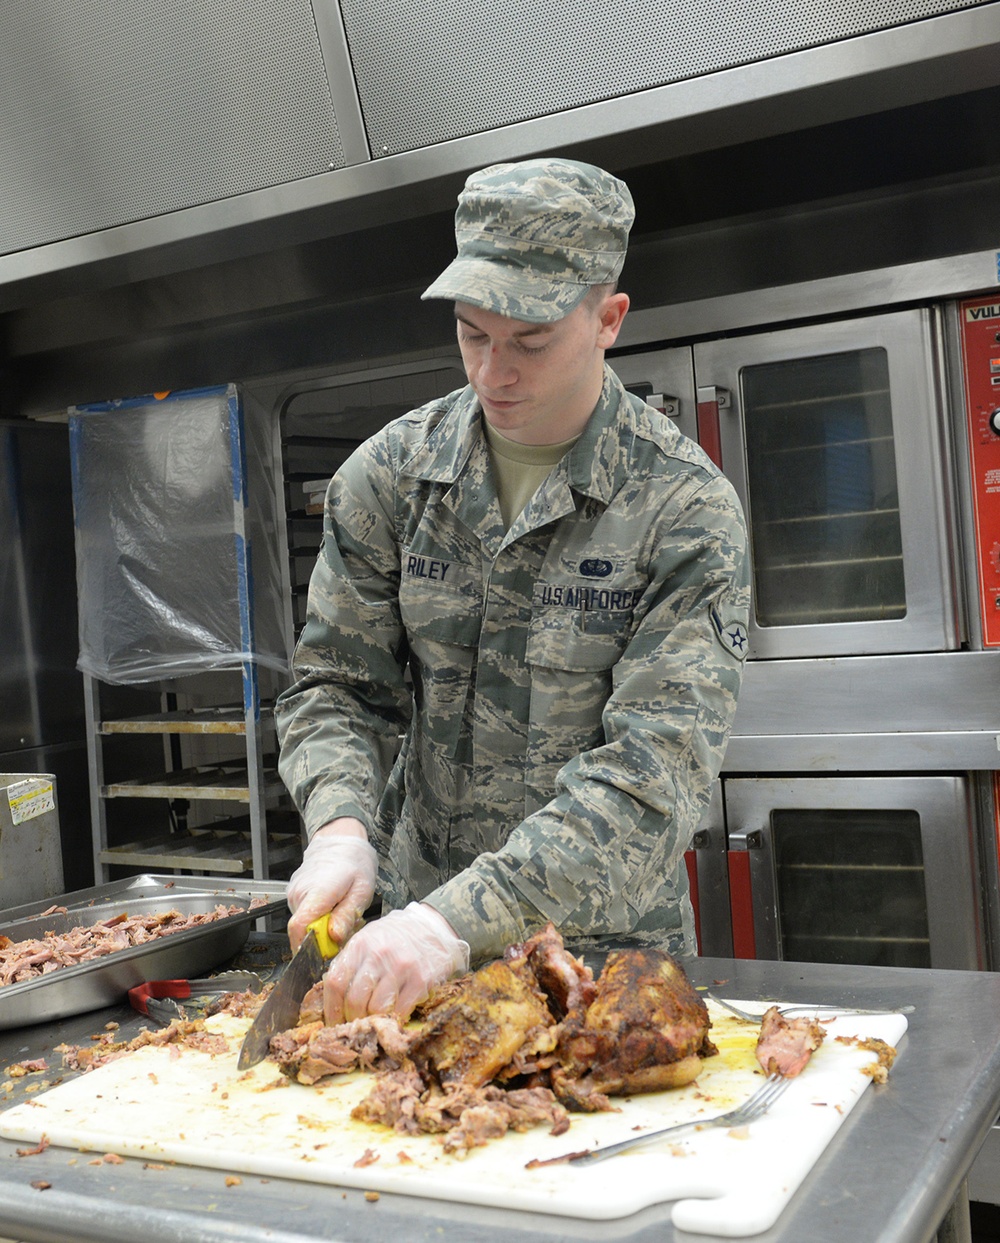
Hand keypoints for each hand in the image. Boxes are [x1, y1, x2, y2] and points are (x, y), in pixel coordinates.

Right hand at [286, 824, 377, 951]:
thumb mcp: (361, 891)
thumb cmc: (354, 863)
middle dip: (322, 939)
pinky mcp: (294, 894)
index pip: (299, 927)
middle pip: (302, 930)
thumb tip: (333, 938)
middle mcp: (300, 893)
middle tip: (343, 930)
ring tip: (339, 913)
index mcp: (317, 892)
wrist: (340, 841)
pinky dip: (317, 918)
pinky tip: (331, 908)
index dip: (307, 948)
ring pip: (303, 923)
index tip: (323, 955)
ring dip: (321, 928)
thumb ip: (346, 916)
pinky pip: (303, 915)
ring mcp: (294, 893)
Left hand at [323, 903, 469, 1023]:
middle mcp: (379, 955)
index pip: (335, 982)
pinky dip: (393, 1018)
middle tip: (355, 1024)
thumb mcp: (369, 937)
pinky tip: (393, 1015)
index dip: (331, 1008)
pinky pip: (400, 1010)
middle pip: (354, 1000)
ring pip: (376, 1009)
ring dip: (372, 1020)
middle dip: (352, 1019)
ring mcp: (401, 968)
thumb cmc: (397, 935)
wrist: (435, 926)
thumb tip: (330, 993)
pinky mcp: (421, 980)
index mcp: (360, 944)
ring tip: (374, 1020)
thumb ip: (350, 961)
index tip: (333, 1020)